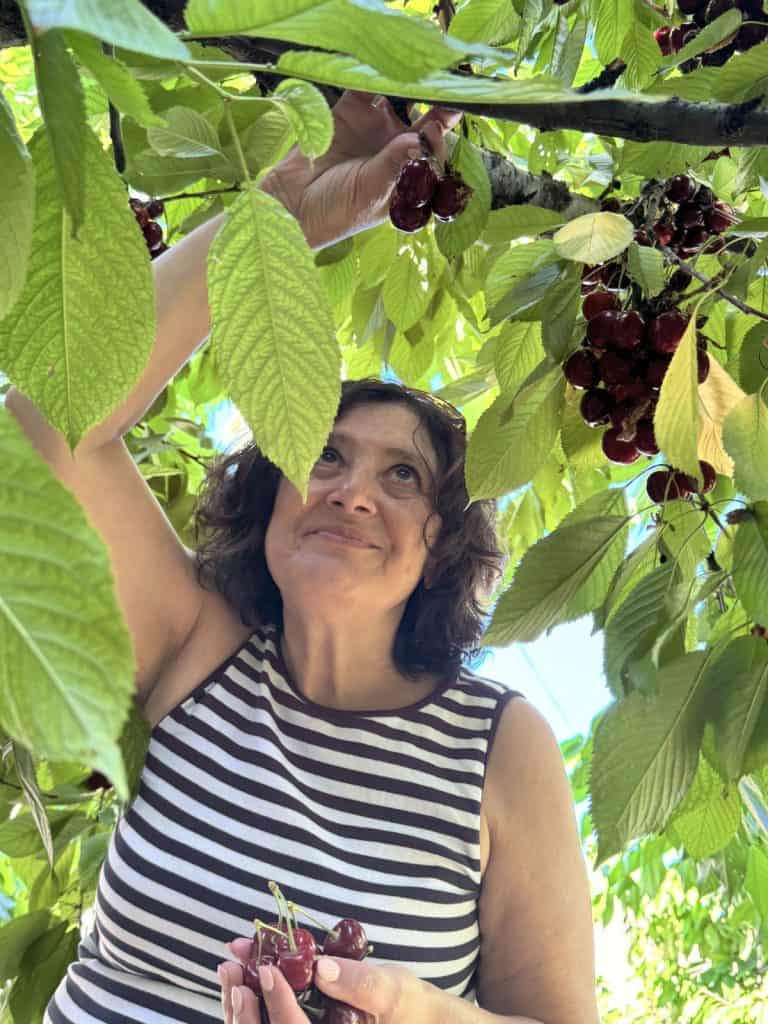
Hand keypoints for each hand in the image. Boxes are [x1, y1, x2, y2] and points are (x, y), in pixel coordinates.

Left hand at [218, 937, 431, 1023]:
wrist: (410, 1017)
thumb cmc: (405, 1005)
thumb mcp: (390, 989)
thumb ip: (358, 982)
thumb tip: (321, 967)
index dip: (278, 1004)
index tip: (267, 969)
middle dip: (244, 1010)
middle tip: (233, 969)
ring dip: (238, 1006)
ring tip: (229, 966)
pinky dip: (247, 1008)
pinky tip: (237, 980)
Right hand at [260, 91, 461, 248]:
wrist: (292, 206)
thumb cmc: (338, 211)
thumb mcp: (371, 192)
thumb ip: (394, 164)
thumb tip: (417, 139)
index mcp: (409, 173)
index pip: (435, 149)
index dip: (440, 134)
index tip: (436, 124)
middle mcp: (397, 148)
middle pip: (425, 117)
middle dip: (436, 100)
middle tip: (439, 83)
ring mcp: (375, 127)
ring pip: (401, 97)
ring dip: (409, 83)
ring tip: (411, 72)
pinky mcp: (351, 110)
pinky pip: (367, 87)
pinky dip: (375, 75)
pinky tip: (382, 68)